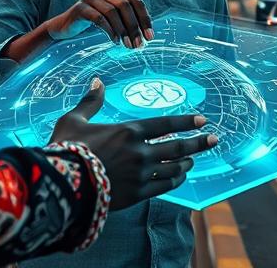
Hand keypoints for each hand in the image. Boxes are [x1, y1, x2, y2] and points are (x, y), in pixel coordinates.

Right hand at [45, 0, 152, 46]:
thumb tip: (146, 37)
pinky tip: (114, 41)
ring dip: (123, 30)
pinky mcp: (80, 7)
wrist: (64, 28)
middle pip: (125, 6)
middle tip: (138, 45)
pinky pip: (99, 18)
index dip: (145, 19)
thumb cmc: (91, 24)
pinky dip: (110, 30)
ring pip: (113, 11)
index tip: (150, 37)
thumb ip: (126, 21)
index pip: (136, 1)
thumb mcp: (111, 19)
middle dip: (134, 27)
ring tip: (127, 45)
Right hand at [51, 78, 217, 209]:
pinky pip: (163, 187)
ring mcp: (140, 175)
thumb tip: (97, 81)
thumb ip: (90, 102)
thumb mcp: (74, 120)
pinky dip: (174, 182)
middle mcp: (140, 152)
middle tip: (214, 139)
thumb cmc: (67, 149)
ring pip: (173, 168)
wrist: (62, 185)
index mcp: (129, 131)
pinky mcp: (136, 195)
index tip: (203, 119)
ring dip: (186, 163)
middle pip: (177, 147)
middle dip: (198, 143)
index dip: (187, 121)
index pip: (166, 123)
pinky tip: (179, 178)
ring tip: (193, 160)